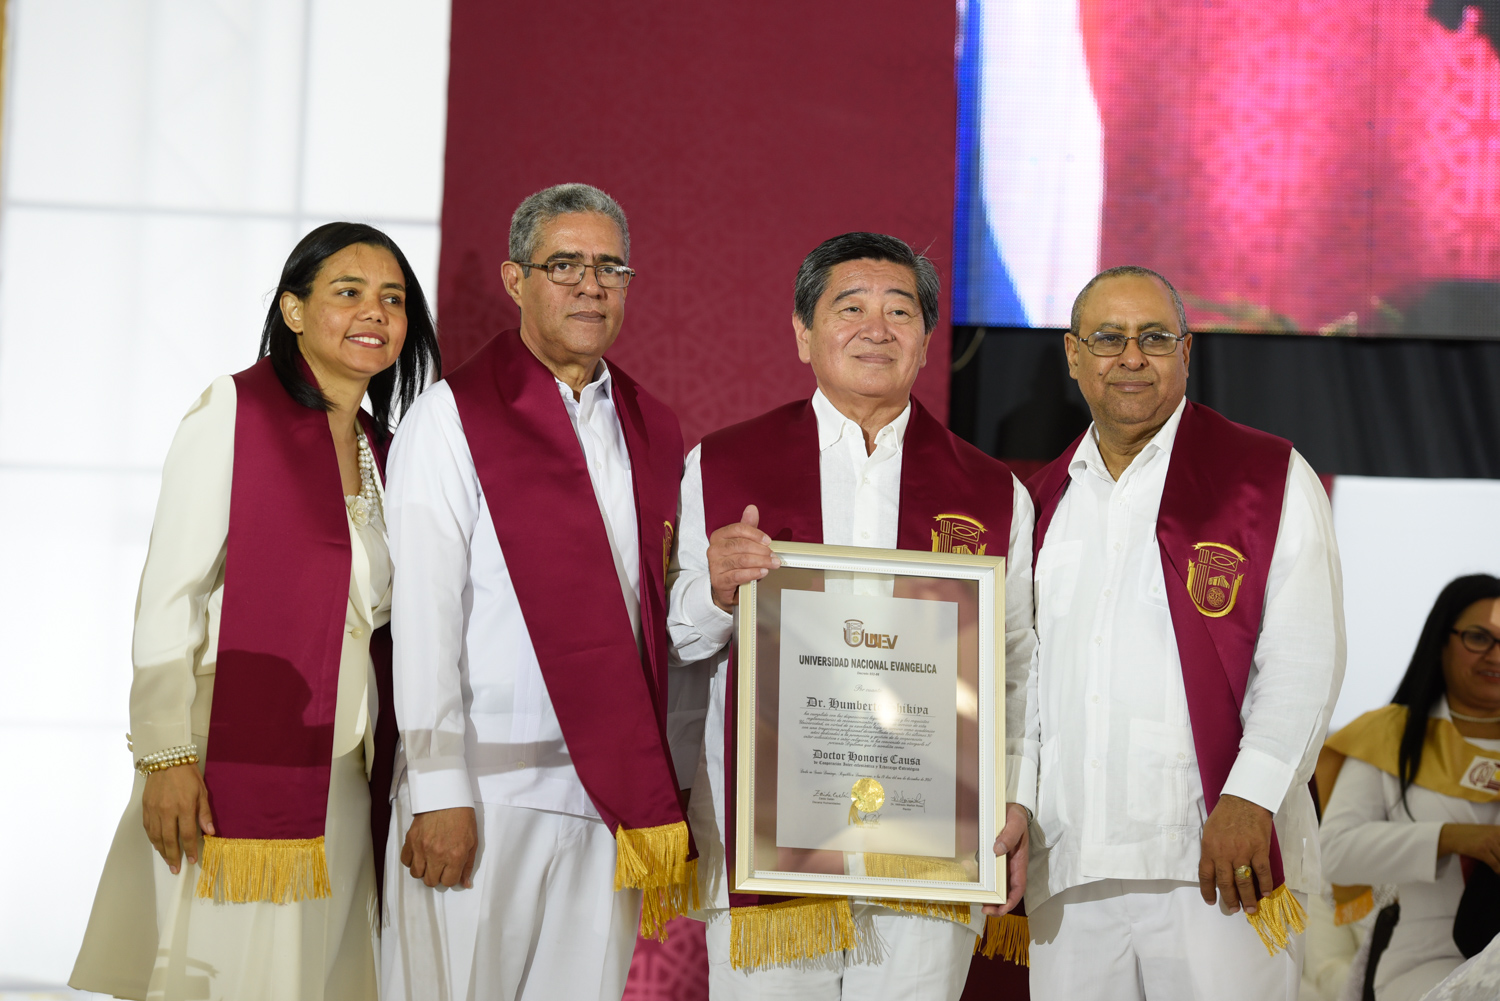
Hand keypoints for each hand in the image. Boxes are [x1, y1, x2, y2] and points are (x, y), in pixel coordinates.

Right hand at [142, 763, 214, 874]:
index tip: (192, 860)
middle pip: (169, 840)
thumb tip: (210, 833)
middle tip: (176, 869)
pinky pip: (148, 828)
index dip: (190, 850)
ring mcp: (154, 810)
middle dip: (173, 856)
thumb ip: (205, 813)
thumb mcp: (202, 792)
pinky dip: (152, 840)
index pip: (187, 835)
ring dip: (162, 851)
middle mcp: (167, 811)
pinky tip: (157, 846)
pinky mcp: (146, 808)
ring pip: (156, 837)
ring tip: (167, 861)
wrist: (167, 760)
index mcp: (184, 807)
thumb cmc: (188, 775)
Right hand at [401, 806, 477, 887]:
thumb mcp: (472, 842)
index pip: (448, 882)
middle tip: (440, 867)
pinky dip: (412, 861)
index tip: (450, 871)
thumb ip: (468, 865)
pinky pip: (406, 861)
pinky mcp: (411, 840)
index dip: (450, 878)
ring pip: (416, 874)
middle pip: (431, 881)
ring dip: (423, 871)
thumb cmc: (462, 818)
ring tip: (429, 861)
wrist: (446, 798)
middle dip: (437, 876)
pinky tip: (419, 854)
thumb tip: (465, 884)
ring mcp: (422, 848)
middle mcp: (437, 855)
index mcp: (455, 856)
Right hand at [707, 505, 779, 611]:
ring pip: (741, 560)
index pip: (737, 529)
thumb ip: (747, 527)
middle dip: (761, 550)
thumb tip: (752, 509)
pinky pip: (738, 575)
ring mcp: (715, 565)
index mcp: (719, 536)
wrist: (723, 586)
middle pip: (741, 545)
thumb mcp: (741, 543)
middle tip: (774, 555)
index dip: (755, 533)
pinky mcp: (719, 580)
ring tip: (772, 564)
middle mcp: (714, 549)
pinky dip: (753, 573)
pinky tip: (763, 572)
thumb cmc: (733, 562)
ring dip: (761, 562)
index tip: (768, 540)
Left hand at [982, 803, 1029, 915]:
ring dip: (988, 894)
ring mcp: (1002, 863)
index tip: (999, 909)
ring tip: (975, 897)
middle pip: (1007, 892)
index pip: (1018, 888)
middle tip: (983, 909)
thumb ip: (1009, 835)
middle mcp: (1011, 866)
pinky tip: (968, 871)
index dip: (1010, 902)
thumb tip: (998, 849)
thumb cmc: (1016, 816)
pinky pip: (988, 871)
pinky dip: (980, 876)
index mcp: (1019, 861)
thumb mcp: (1015, 823)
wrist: (1011, 807)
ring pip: (997, 884)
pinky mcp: (993, 857)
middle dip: (997, 905)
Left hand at [1198, 793, 1273, 914]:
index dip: (1207, 891)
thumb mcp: (1210, 831)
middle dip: (1229, 900)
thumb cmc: (1225, 814)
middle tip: (1233, 910)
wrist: (1244, 799)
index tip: (1211, 902)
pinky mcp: (1259, 850)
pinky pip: (1261, 872)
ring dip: (1247, 898)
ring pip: (1244, 881)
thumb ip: (1211, 850)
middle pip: (1225, 883)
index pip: (1205, 876)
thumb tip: (1214, 869)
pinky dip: (1264, 884)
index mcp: (1209, 849)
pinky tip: (1265, 893)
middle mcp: (1224, 854)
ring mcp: (1242, 852)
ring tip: (1250, 909)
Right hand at [1439, 824, 1499, 872]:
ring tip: (1498, 868)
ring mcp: (1489, 842)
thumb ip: (1499, 839)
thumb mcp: (1489, 832)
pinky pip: (1497, 865)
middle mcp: (1496, 834)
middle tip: (1498, 861)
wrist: (1451, 835)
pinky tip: (1496, 871)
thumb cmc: (1470, 834)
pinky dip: (1498, 871)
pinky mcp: (1482, 850)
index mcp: (1499, 829)